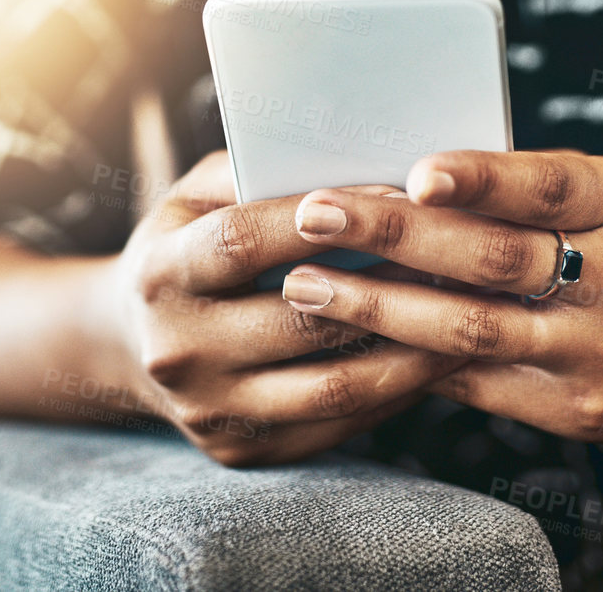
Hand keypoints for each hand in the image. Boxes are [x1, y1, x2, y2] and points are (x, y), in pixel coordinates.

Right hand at [96, 151, 464, 465]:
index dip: (316, 219)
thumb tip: (342, 154)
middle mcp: (176, 350)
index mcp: (158, 274)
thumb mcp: (195, 196)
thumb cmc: (186, 243)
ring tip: (469, 317)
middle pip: (299, 321)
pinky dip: (395, 392)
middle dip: (389, 288)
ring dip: (412, 352)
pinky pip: (336, 424)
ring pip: (331, 385)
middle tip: (461, 260)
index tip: (393, 194)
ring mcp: (210, 410)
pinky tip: (438, 360)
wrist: (132, 342)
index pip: (241, 243)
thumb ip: (252, 171)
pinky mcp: (243, 450)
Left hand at [277, 149, 602, 456]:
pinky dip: (408, 359)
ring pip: (471, 330)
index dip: (483, 178)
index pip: (551, 187)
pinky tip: (348, 339)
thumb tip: (409, 174)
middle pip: (493, 258)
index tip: (418, 168)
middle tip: (312, 212)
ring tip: (304, 283)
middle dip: (393, 235)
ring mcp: (598, 353)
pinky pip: (476, 383)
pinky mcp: (577, 411)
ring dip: (377, 305)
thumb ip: (534, 186)